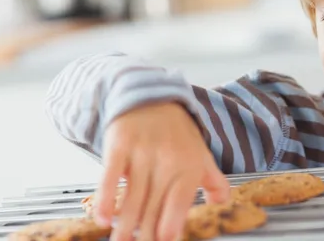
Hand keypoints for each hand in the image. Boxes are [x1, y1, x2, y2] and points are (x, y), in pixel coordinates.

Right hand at [93, 102, 229, 240]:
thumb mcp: (200, 152)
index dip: (172, 223)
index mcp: (190, 164)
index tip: (166, 240)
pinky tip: (102, 219)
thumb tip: (221, 203)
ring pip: (132, 195)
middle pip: (154, 204)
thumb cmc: (176, 131)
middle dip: (146, 232)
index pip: (180, 200)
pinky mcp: (120, 145)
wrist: (151, 96)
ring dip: (125, 224)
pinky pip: (111, 174)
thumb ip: (213, 180)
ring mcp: (142, 152)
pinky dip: (105, 197)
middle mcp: (167, 159)